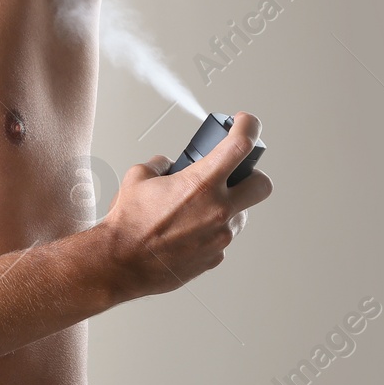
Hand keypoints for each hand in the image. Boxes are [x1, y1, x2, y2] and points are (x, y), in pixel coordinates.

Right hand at [99, 112, 271, 299]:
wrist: (121, 262)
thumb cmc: (128, 222)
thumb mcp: (139, 177)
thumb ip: (161, 164)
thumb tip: (171, 165)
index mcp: (201, 183)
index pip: (241, 145)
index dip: (249, 127)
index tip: (246, 122)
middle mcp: (218, 210)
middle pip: (262, 185)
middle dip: (253, 176)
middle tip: (236, 175)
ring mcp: (220, 236)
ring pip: (242, 214)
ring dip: (228, 207)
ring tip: (197, 209)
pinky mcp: (216, 256)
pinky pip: (223, 236)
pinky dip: (211, 230)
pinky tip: (188, 231)